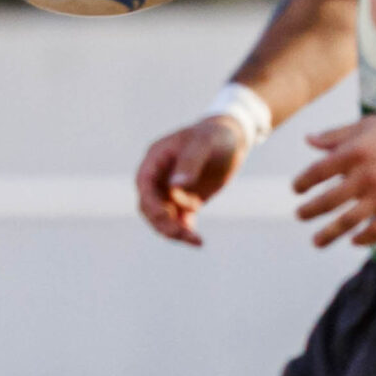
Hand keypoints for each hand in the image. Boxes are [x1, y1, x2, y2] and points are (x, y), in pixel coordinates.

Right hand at [134, 116, 249, 246]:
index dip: (150, 201)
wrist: (232, 140)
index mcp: (155, 160)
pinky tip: (198, 240)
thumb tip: (175, 186)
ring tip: (195, 240)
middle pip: (149, 206)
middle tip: (184, 233)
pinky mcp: (184, 202)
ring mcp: (170, 192)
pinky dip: (185, 232)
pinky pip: (179, 221)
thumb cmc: (215, 136)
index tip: (164, 215)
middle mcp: (158, 178)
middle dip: (163, 222)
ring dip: (174, 231)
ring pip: (162, 218)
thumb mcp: (204, 143)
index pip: (143, 184)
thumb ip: (190, 163)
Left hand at [292, 115, 375, 247]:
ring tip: (316, 242)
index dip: (303, 182)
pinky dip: (363, 238)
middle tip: (300, 215)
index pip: (318, 172)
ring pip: (349, 221)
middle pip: (329, 201)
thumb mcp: (367, 126)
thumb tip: (308, 141)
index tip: (297, 189)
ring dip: (329, 234)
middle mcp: (366, 176)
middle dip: (310, 211)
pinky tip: (353, 240)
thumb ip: (336, 135)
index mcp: (355, 153)